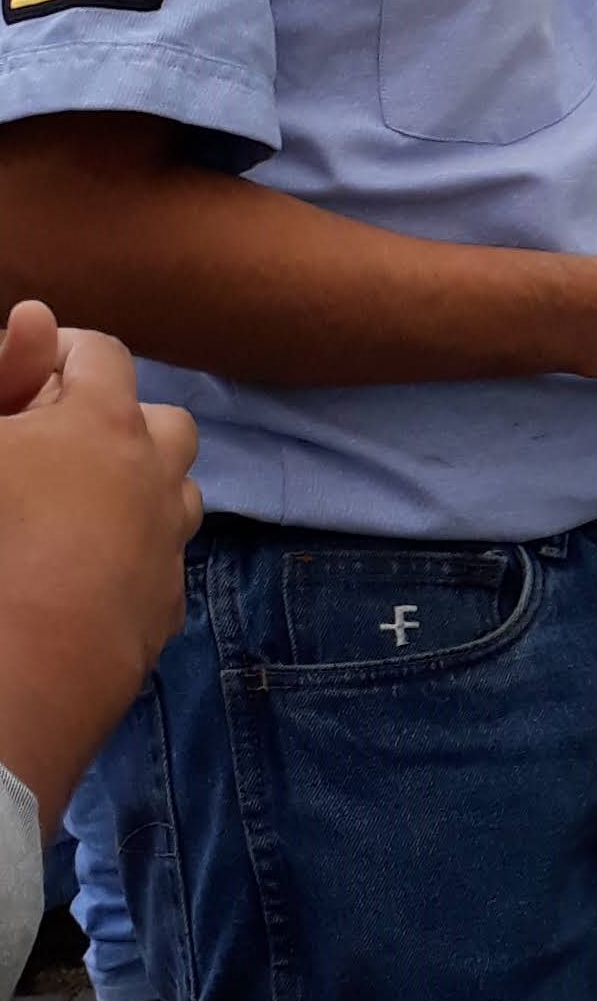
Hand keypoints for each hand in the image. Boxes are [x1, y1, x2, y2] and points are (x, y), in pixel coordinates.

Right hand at [0, 307, 201, 821]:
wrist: (7, 684)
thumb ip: (1, 374)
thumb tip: (37, 316)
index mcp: (103, 423)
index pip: (102, 353)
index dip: (60, 354)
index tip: (20, 375)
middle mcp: (154, 480)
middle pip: (163, 425)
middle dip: (116, 423)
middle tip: (49, 445)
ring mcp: (165, 552)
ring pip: (174, 497)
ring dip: (135, 490)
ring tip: (66, 509)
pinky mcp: (161, 617)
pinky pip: (161, 566)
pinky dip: (131, 556)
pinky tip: (75, 576)